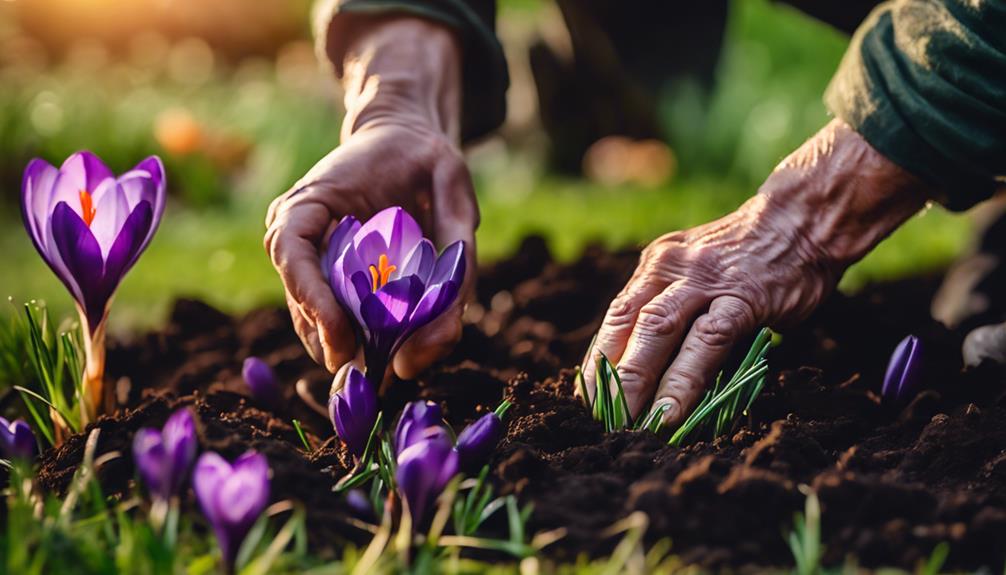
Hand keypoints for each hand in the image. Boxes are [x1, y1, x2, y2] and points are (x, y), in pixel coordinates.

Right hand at [264, 16, 477, 378]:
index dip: (313, 303)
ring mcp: (308, 264)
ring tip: (400, 362)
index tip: (344, 341)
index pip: (291, 253)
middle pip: (302, 306)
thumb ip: (459, 252)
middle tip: (384, 373)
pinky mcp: (329, 284)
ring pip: (318, 327)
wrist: (404, 143)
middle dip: (340, 346)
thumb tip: (446, 331)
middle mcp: (296, 237)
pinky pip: (339, 325)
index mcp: (308, 202)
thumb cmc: (425, 158)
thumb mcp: (454, 188)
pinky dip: (367, 345)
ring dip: (356, 352)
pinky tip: (400, 352)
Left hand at [580, 119, 932, 426]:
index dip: (599, 360)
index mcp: (657, 265)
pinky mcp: (741, 297)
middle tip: (598, 421)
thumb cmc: (754, 257)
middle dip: (610, 378)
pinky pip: (706, 342)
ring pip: (658, 332)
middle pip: (628, 326)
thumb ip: (675, 305)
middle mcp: (670, 268)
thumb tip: (653, 364)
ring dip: (637, 382)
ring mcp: (704, 280)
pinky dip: (683, 381)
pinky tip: (671, 414)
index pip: (617, 318)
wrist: (805, 218)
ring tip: (627, 425)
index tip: (587, 398)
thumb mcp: (700, 270)